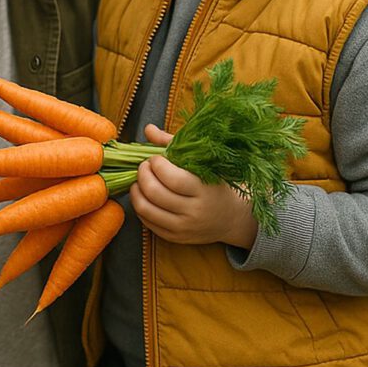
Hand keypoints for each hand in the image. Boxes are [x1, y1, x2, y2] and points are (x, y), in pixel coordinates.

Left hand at [132, 127, 256, 248]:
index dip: (157, 165)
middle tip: (144, 167)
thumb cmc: (215, 183)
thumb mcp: (201, 161)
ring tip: (140, 180)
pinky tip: (143, 195)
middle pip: (156, 193)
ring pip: (146, 209)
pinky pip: (147, 223)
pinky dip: (140, 206)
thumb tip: (148, 129)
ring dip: (136, 191)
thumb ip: (172, 143)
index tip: (155, 158)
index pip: (172, 179)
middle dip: (143, 175)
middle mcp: (194, 212)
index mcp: (204, 190)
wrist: (231, 217)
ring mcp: (184, 227)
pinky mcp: (175, 238)